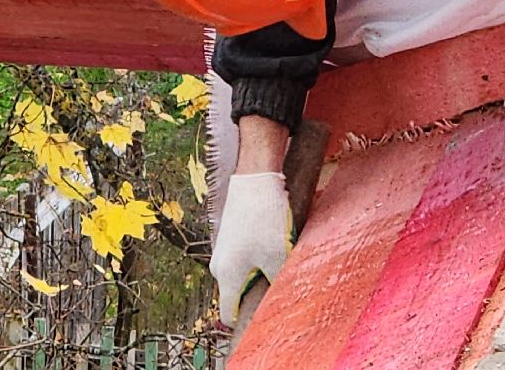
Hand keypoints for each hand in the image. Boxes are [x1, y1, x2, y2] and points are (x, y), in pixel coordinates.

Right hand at [210, 171, 292, 325]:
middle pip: (239, 295)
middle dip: (259, 296)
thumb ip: (278, 285)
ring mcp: (224, 249)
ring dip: (261, 273)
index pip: (229, 316)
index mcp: (227, 277)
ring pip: (244, 274)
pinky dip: (259, 258)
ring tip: (282, 263)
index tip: (265, 326)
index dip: (246, 325)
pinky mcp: (232, 235)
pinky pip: (245, 257)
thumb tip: (284, 305)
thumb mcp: (278, 257)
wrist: (256, 177)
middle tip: (282, 291)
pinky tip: (277, 246)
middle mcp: (220, 266)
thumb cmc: (265, 218)